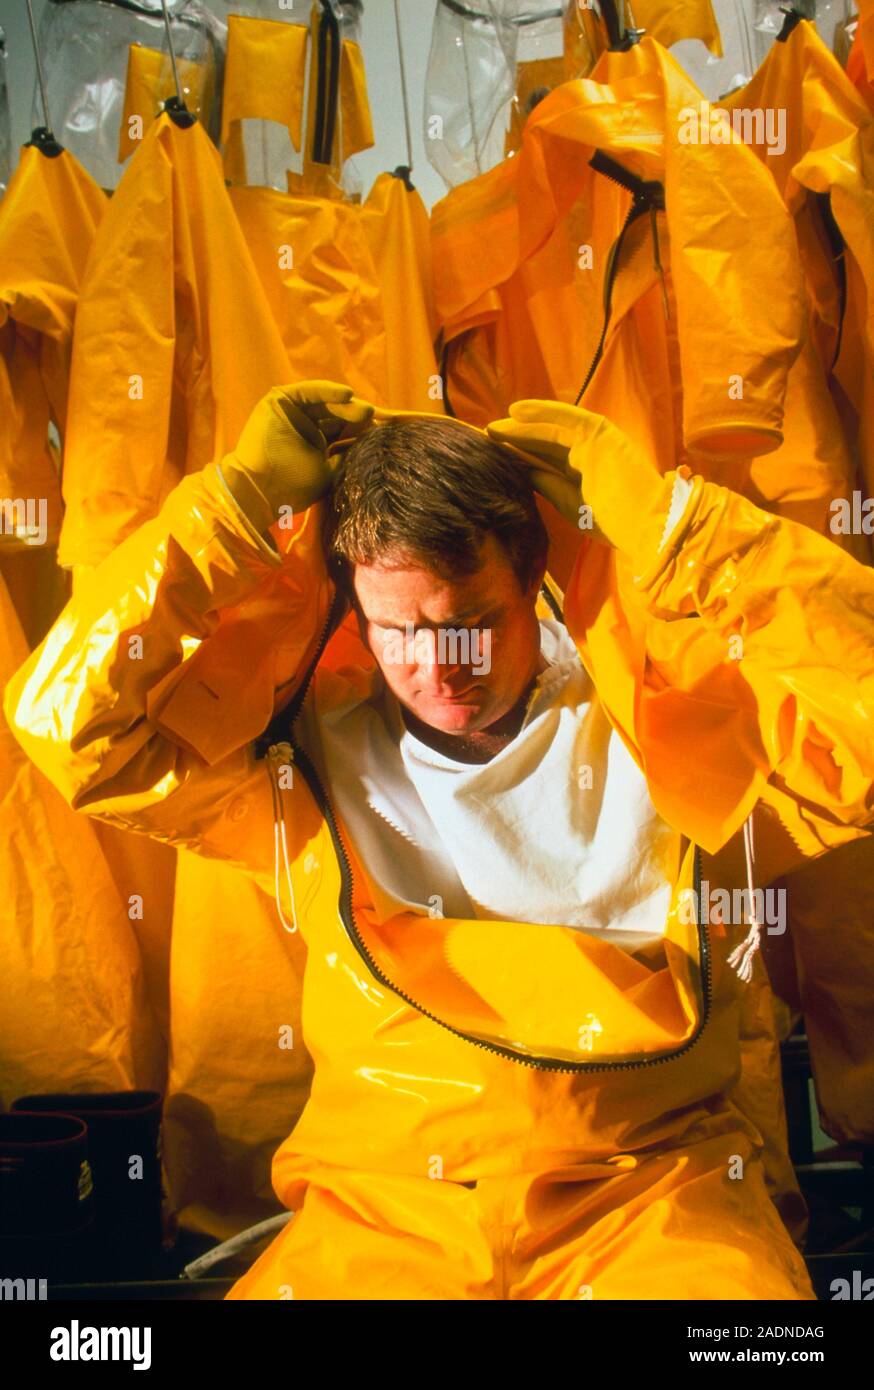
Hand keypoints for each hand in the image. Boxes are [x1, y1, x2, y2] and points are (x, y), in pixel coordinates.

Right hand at [221, 381, 374, 534]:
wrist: (260, 490)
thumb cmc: (293, 487)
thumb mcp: (329, 472)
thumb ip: (347, 456)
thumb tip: (373, 444)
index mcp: (315, 443)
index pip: (341, 430)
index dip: (360, 428)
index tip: (380, 430)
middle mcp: (303, 426)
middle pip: (335, 414)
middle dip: (355, 415)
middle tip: (373, 417)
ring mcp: (290, 413)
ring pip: (323, 402)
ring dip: (344, 403)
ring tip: (364, 409)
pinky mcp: (278, 401)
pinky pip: (307, 391)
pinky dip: (326, 390)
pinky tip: (346, 395)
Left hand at [486, 400, 673, 557]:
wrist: (644, 524)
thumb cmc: (613, 522)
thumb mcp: (570, 503)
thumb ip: (547, 484)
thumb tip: (522, 470)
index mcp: (586, 473)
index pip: (548, 460)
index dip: (522, 456)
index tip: (495, 456)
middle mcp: (590, 453)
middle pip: (546, 443)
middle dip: (517, 439)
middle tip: (487, 437)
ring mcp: (596, 441)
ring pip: (552, 429)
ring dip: (522, 425)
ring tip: (494, 427)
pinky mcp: (599, 433)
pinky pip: (565, 417)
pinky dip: (541, 412)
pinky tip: (517, 411)